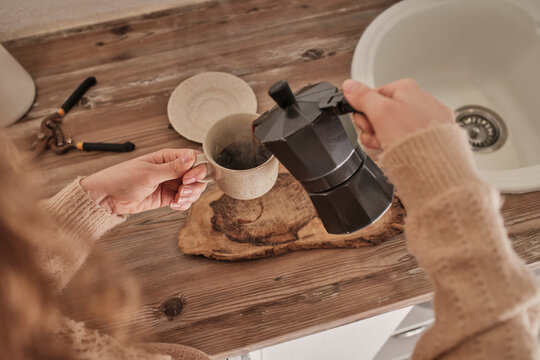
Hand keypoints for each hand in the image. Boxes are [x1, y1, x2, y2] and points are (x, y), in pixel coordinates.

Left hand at [80, 149, 207, 214]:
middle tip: (183, 191)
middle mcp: (172, 169)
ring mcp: (170, 183)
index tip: (189, 178)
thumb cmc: (122, 178)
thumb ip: (173, 167)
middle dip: (195, 186)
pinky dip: (183, 204)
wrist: (107, 197)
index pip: (194, 158)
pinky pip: (183, 200)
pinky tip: (173, 205)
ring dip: (190, 196)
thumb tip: (192, 156)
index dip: (197, 169)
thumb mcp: (149, 173)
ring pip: (193, 189)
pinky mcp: (167, 197)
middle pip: (197, 176)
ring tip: (177, 199)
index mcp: (168, 157)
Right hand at [342, 79, 454, 149]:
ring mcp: (428, 118)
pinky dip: (401, 145)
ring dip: (384, 139)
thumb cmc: (412, 138)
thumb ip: (362, 97)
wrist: (435, 165)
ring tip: (389, 147)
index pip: (371, 96)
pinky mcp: (433, 136)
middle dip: (374, 128)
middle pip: (382, 112)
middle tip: (378, 137)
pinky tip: (402, 151)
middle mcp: (420, 99)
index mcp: (406, 88)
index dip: (364, 113)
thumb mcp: (380, 112)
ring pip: (393, 127)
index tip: (366, 125)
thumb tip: (349, 85)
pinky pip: (408, 137)